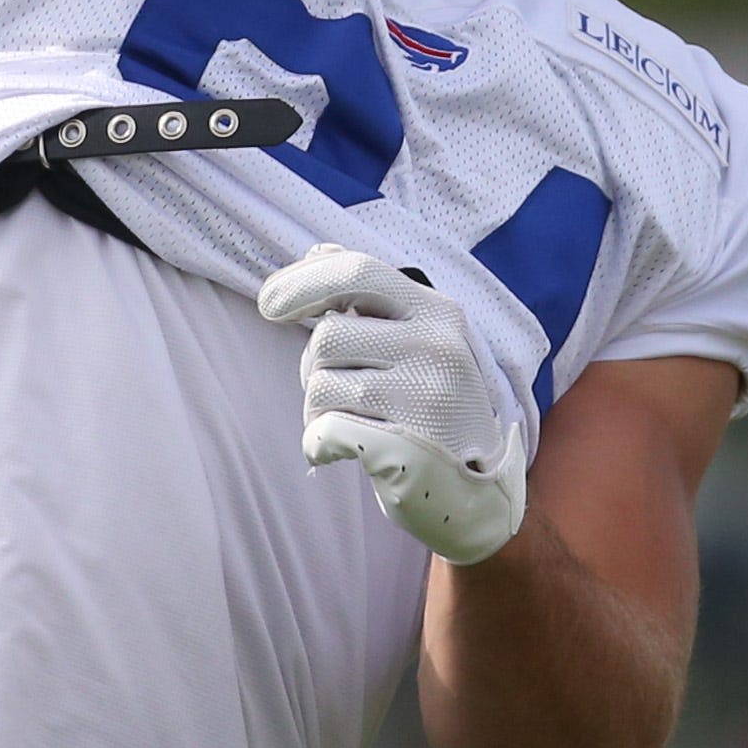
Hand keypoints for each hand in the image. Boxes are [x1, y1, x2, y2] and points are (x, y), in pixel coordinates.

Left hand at [257, 244, 525, 565]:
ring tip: (352, 423)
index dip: (302, 282)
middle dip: (314, 365)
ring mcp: (426, 400)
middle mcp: (438, 349)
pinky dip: (318, 442)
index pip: (357, 271)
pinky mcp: (406, 451)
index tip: (268, 304)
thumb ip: (372, 298)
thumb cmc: (434, 409)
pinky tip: (341, 450)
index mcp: (440, 313)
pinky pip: (324, 430)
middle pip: (327, 336)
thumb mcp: (421, 342)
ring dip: (317, 408)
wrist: (479, 495)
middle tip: (337, 389)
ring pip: (319, 385)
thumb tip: (315, 252)